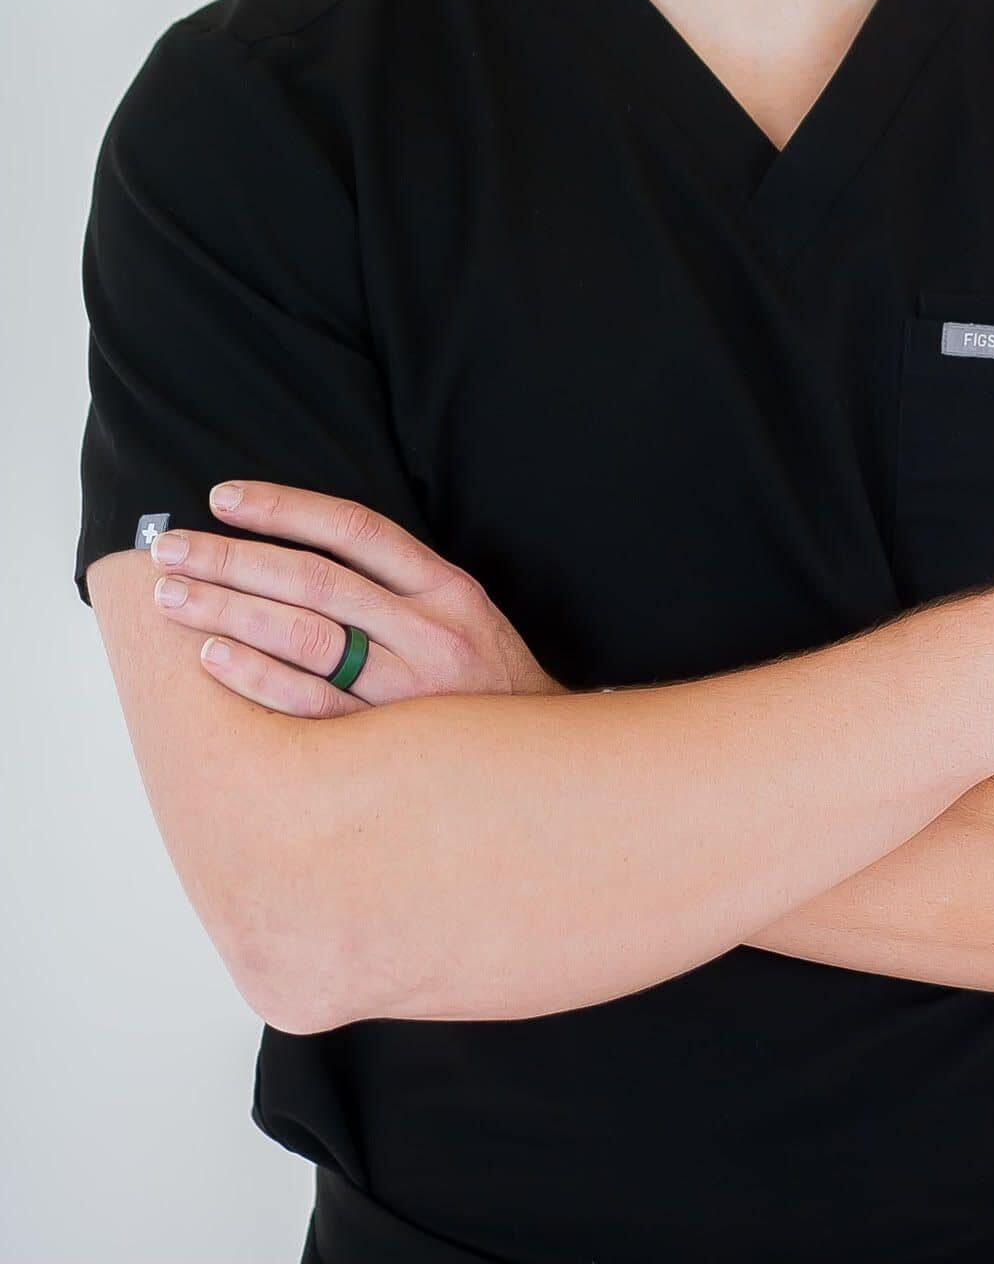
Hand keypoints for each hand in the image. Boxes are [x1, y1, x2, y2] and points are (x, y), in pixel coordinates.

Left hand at [148, 480, 565, 716]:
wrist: (542, 775)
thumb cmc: (485, 688)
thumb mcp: (466, 616)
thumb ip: (400, 583)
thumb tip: (302, 545)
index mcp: (448, 588)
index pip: (353, 528)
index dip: (283, 507)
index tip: (222, 497)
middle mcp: (430, 631)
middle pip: (314, 579)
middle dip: (233, 559)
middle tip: (170, 549)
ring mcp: (409, 691)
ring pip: (306, 636)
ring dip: (230, 612)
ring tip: (174, 596)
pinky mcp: (389, 746)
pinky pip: (310, 705)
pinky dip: (257, 678)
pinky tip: (211, 658)